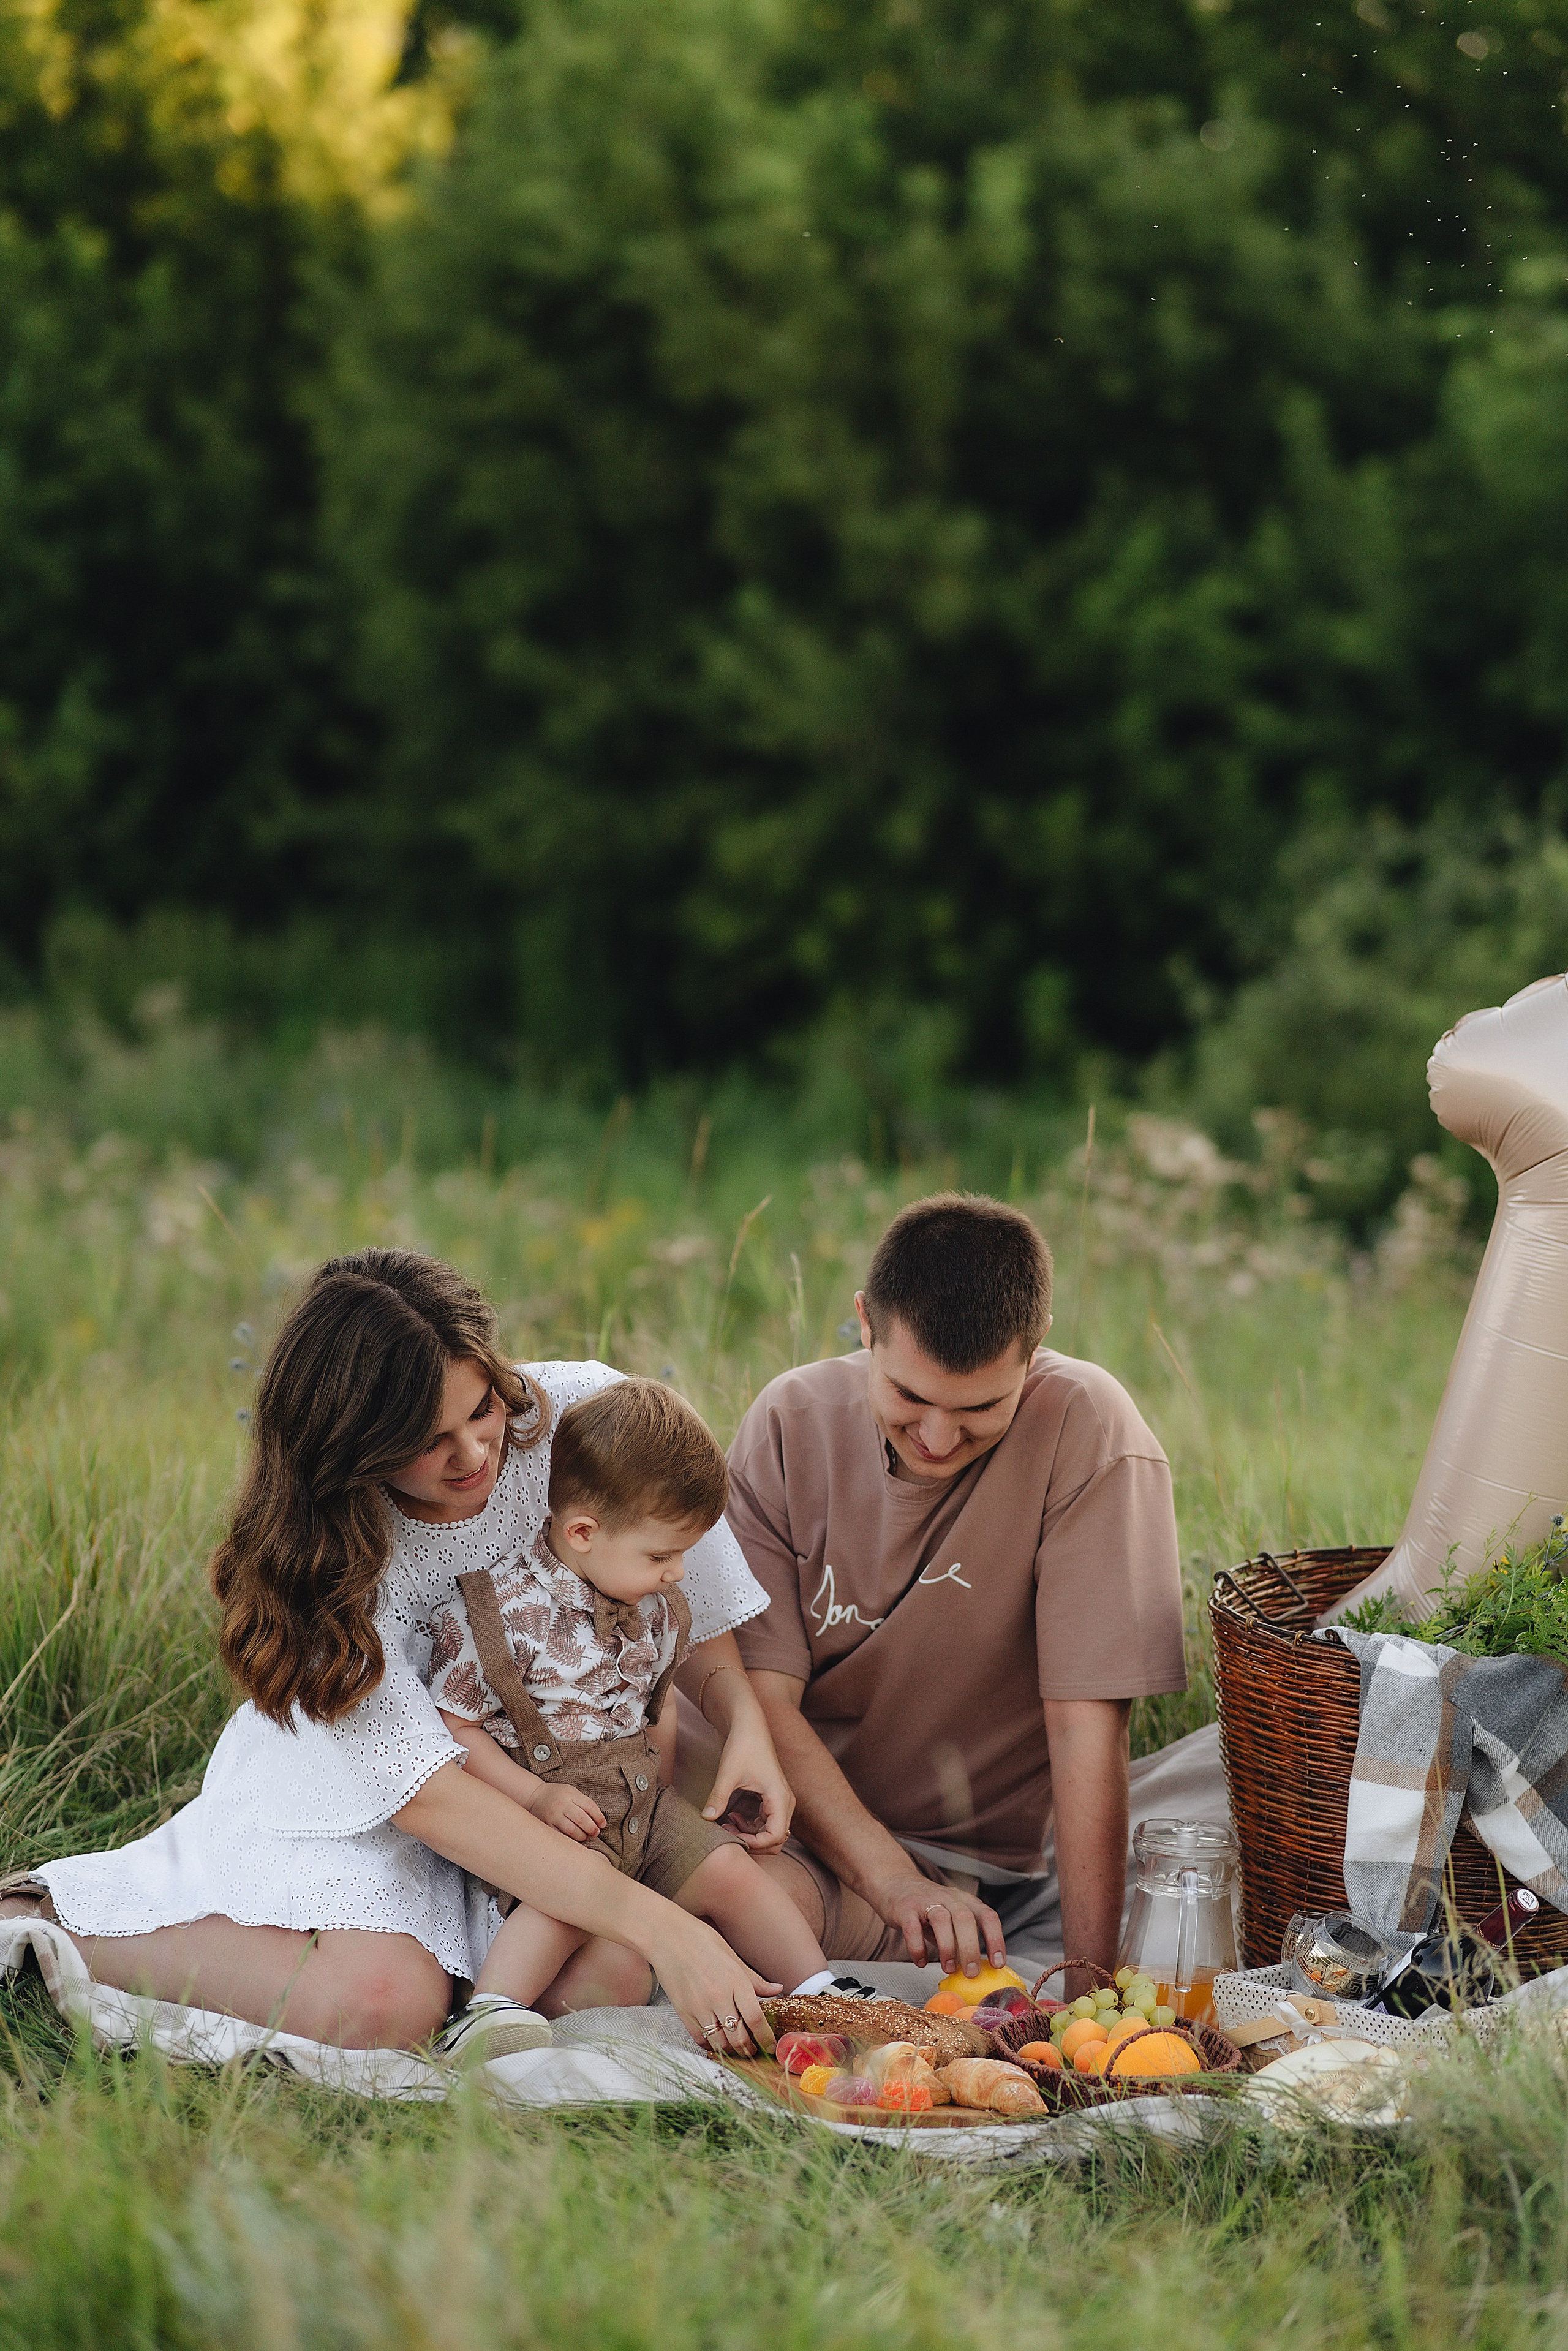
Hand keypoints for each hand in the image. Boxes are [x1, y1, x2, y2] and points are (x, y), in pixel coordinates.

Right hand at [528, 1782, 605, 1841]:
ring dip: (582, 1836)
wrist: (535, 1796)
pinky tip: (575, 1839)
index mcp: (570, 1795)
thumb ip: (583, 1803)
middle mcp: (562, 1805)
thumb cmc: (558, 1795)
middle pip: (582, 1819)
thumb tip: (598, 1820)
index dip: (599, 1817)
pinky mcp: (547, 1825)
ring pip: (572, 1830)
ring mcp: (553, 1816)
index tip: (603, 1824)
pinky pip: (561, 1836)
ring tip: (586, 1836)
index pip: (589, 1806)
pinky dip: (571, 1840)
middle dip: (592, 1828)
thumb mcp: (571, 1792)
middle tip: (596, 1832)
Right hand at [646, 1913, 780, 2056]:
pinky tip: (717, 2040)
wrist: (666, 1936)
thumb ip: (755, 1979)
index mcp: (735, 1981)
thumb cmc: (701, 1940)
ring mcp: (699, 2006)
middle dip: (749, 2049)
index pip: (755, 2019)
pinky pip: (700, 2038)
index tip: (771, 2046)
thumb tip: (778, 1990)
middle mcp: (718, 1997)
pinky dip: (711, 2045)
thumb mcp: (732, 1956)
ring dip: (731, 2050)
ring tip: (737, 2048)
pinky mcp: (683, 2012)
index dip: (766, 2038)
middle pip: (738, 2037)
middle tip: (755, 2050)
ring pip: (720, 2043)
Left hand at [702, 1715, 793, 1852]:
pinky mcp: (772, 1799)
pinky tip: (732, 1817)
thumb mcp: (728, 1773)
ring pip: (771, 1833)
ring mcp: (780, 1801)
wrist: (749, 1726)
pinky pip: (766, 1824)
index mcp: (780, 1797)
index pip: (775, 1837)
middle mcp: (785, 1802)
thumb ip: (718, 1796)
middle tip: (727, 1832)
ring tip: (726, 1824)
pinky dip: (751, 1827)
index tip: (732, 1836)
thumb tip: (706, 1818)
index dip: (754, 1844)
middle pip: (776, 1840)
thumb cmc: (743, 1746)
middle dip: (753, 1842)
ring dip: (750, 1835)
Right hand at [869, 1871, 1006, 1974]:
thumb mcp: (951, 1918)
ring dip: (947, 1947)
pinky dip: (918, 1948)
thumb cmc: (929, 1909)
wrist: (896, 1883)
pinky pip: (912, 1928)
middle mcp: (949, 1898)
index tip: (998, 1963)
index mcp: (965, 1901)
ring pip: (942, 1920)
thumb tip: (977, 1971)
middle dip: (971, 1948)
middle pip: (965, 1918)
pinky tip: (920, 1961)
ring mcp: (926, 1901)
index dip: (995, 1939)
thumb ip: (962, 1939)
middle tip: (972, 1974)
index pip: (987, 1916)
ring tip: (948, 1969)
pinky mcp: (905, 1908)